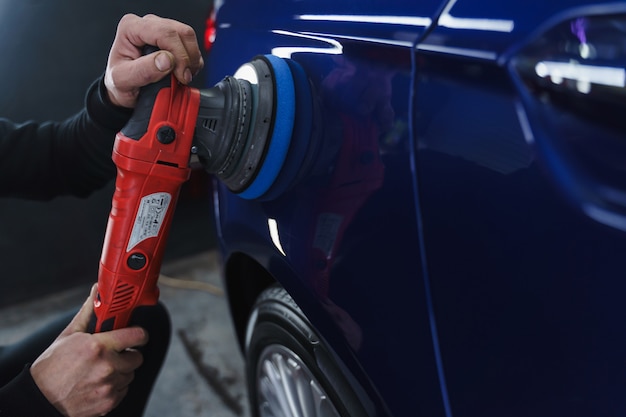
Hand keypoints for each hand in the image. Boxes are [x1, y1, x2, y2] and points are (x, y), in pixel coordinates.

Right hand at [30, 285, 148, 416]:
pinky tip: (98, 383)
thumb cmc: (51, 366)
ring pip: (130, 375)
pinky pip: (123, 391)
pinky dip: (115, 387)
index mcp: (98, 346)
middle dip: (127, 355)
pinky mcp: (108, 403)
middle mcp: (106, 367)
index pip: (137, 336)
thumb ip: (89, 312)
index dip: (139, 335)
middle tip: (113, 354)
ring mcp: (108, 386)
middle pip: (137, 358)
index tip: (137, 335)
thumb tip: (97, 291)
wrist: (39, 399)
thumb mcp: (68, 335)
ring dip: (120, 372)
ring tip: (100, 370)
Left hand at [104, 13, 203, 107]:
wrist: (125, 90)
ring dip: (191, 60)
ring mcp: (163, 31)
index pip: (165, 33)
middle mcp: (148, 25)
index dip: (178, 54)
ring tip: (181, 77)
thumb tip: (167, 60)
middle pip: (181, 32)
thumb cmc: (119, 82)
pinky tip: (182, 73)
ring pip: (189, 38)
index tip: (181, 75)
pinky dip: (193, 62)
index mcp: (131, 28)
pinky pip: (192, 47)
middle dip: (187, 58)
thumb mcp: (123, 80)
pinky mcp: (174, 41)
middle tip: (183, 78)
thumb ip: (143, 71)